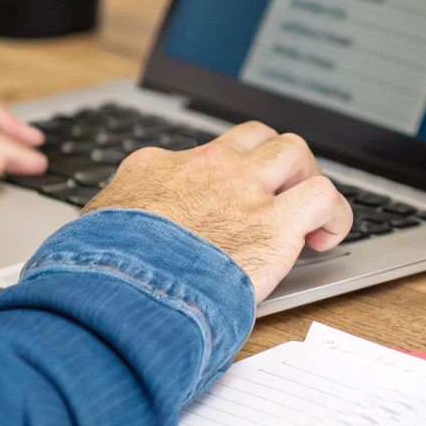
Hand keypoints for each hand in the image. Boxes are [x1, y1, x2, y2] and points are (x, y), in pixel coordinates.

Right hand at [83, 122, 352, 300]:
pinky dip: (334, 213)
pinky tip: (327, 236)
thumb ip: (110, 227)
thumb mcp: (90, 233)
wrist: (118, 288)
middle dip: (272, 162)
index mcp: (155, 168)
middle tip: (277, 197)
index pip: (197, 155)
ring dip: (305, 179)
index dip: (217, 179)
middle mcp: (204, 167)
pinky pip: (323, 195)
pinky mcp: (274, 222)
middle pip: (254, 137)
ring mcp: (242, 189)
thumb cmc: (98, 272)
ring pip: (293, 150)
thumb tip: (102, 243)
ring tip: (306, 215)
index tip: (221, 203)